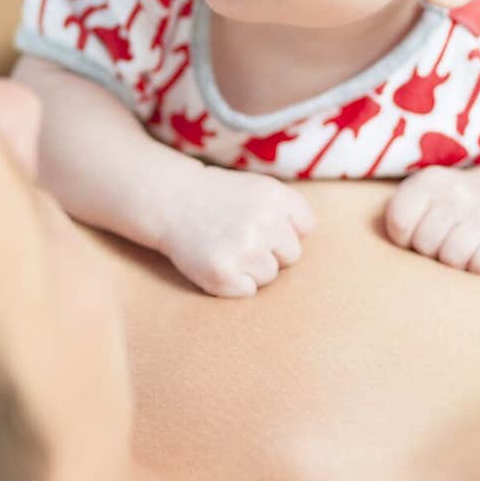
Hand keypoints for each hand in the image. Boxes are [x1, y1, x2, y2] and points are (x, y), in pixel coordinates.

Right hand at [159, 163, 314, 297]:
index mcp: (275, 197)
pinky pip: (248, 291)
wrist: (170, 201)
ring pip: (270, 276)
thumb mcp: (258, 188)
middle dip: (269, 251)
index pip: (305, 229)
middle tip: (239, 237)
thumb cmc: (218, 198)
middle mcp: (264, 222)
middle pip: (291, 256)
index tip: (260, 223)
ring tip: (226, 247)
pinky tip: (217, 261)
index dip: (284, 230)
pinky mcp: (222, 274)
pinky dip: (233, 283)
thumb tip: (309, 244)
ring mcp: (243, 249)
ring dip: (251, 268)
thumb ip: (289, 211)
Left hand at [385, 166, 479, 275]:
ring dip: (452, 262)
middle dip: (428, 251)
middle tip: (439, 243)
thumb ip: (398, 220)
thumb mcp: (416, 202)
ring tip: (457, 249)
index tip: (412, 235)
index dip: (403, 238)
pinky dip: (478, 268)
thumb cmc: (440, 212)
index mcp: (429, 181)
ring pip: (453, 258)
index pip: (400, 222)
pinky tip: (478, 254)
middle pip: (426, 244)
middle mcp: (458, 192)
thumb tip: (394, 259)